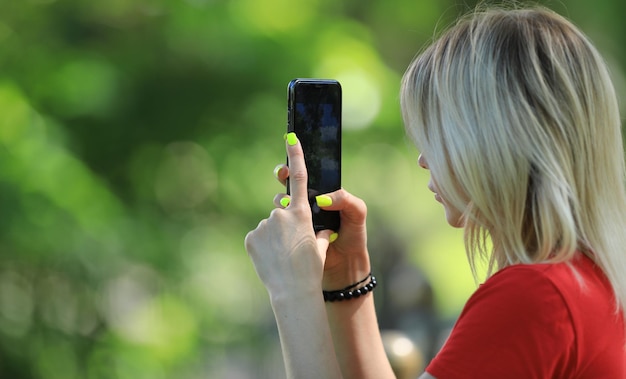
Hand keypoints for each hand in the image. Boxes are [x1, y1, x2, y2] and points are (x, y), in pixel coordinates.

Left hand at [245, 133, 335, 297]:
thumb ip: (318, 231)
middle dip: (287, 222)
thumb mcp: (320, 247)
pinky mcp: (251, 237)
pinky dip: (264, 246)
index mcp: (301, 212)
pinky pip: (259, 237)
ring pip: (270, 226)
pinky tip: (271, 260)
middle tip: (293, 245)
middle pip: (282, 210)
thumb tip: (320, 229)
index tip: (290, 137)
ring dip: (275, 237)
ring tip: (283, 257)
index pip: (298, 177)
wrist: (292, 291)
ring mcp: (264, 225)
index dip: (296, 155)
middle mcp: (280, 214)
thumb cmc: (312, 269)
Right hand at [273, 171, 370, 290]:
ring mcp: (294, 223)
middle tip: (281, 173)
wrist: (345, 266)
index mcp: (321, 197)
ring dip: (282, 203)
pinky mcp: (287, 238)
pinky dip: (278, 224)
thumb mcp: (357, 214)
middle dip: (282, 175)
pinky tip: (286, 227)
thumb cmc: (353, 236)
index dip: (297, 163)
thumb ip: (345, 200)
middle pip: (288, 186)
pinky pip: (277, 227)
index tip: (292, 153)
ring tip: (288, 205)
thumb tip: (321, 199)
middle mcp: (305, 207)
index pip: (306, 177)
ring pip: (281, 206)